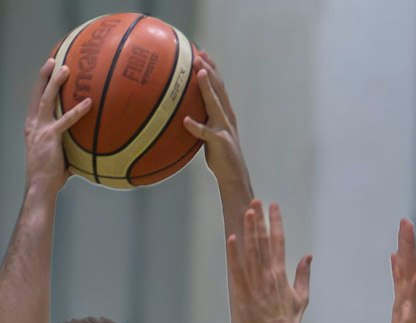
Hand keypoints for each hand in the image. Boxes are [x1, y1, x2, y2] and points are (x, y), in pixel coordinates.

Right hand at [24, 58, 92, 199]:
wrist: (40, 187)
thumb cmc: (50, 176)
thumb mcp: (57, 155)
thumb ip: (68, 144)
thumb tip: (88, 143)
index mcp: (32, 127)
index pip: (34, 101)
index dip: (39, 84)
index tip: (47, 70)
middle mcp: (32, 125)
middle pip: (36, 94)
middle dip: (44, 76)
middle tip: (53, 60)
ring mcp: (40, 130)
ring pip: (46, 100)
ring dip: (55, 83)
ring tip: (66, 68)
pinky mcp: (50, 137)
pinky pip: (66, 120)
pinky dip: (77, 111)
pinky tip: (89, 103)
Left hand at [182, 52, 249, 194]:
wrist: (233, 175)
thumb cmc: (219, 156)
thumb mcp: (208, 135)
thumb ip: (200, 122)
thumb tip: (182, 114)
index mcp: (224, 112)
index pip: (218, 86)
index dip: (210, 68)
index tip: (200, 53)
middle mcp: (226, 116)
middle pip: (219, 88)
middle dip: (209, 69)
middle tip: (198, 54)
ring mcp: (224, 128)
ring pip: (215, 103)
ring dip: (207, 87)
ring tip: (198, 73)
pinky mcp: (220, 142)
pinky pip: (206, 133)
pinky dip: (196, 127)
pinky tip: (186, 121)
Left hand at [227, 201, 312, 322]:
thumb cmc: (289, 321)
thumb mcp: (301, 296)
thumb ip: (303, 274)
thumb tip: (308, 256)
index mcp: (281, 273)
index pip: (279, 241)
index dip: (276, 222)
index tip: (273, 206)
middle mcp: (268, 274)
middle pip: (264, 241)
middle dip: (260, 220)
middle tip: (256, 201)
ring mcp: (255, 283)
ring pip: (251, 251)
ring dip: (249, 230)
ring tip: (247, 212)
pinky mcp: (242, 293)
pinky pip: (237, 270)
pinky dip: (234, 254)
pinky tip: (232, 239)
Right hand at [390, 218, 415, 322]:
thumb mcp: (414, 318)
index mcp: (413, 290)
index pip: (410, 261)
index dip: (408, 242)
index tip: (406, 224)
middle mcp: (412, 289)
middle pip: (408, 259)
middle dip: (406, 240)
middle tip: (404, 221)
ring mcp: (406, 294)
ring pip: (403, 266)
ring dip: (402, 250)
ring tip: (400, 234)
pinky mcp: (401, 301)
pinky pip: (397, 278)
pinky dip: (396, 267)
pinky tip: (394, 259)